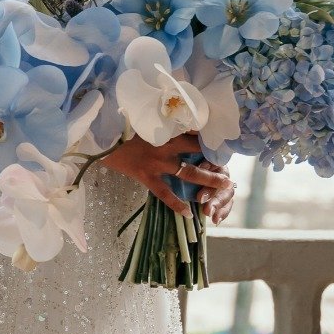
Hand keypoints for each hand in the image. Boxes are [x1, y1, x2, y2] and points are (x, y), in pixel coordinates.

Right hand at [98, 133, 232, 220]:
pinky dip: (177, 204)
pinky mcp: (146, 177)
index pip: (195, 132)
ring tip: (225, 185)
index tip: (224, 140)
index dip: (210, 137)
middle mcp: (166, 146)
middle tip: (233, 162)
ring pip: (189, 172)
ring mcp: (157, 163)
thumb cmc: (120, 129)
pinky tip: (189, 213)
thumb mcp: (142, 121)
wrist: (99, 141)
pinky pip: (165, 193)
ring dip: (208, 179)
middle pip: (198, 152)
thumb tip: (176, 120)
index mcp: (166, 130)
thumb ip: (160, 123)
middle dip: (216, 158)